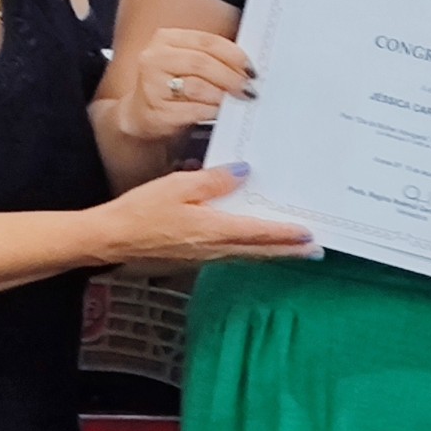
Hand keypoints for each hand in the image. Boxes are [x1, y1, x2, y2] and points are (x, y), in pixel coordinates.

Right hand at [105, 165, 316, 267]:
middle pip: (262, 251)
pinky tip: (256, 247)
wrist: (113, 237)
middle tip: (316, 251)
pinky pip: (233, 255)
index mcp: (214, 229)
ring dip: (275, 253)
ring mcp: (206, 256)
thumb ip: (214, 180)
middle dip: (290, 251)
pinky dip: (253, 252)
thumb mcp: (178, 185)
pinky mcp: (196, 257)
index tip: (311, 235)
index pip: (260, 232)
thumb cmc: (142, 210)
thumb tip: (245, 172)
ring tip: (296, 250)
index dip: (287, 234)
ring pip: (249, 255)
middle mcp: (215, 248)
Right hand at [113, 28, 254, 145]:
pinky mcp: (155, 112)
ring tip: (235, 100)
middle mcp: (155, 58)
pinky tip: (220, 113)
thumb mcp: (188, 64)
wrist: (142, 114)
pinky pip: (192, 111)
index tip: (251, 69)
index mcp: (166, 39)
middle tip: (248, 89)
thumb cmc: (172, 87)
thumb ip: (213, 59)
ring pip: (197, 87)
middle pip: (202, 63)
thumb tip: (247, 66)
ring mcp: (152, 86)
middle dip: (231, 77)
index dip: (234, 55)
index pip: (207, 41)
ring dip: (222, 95)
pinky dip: (211, 112)